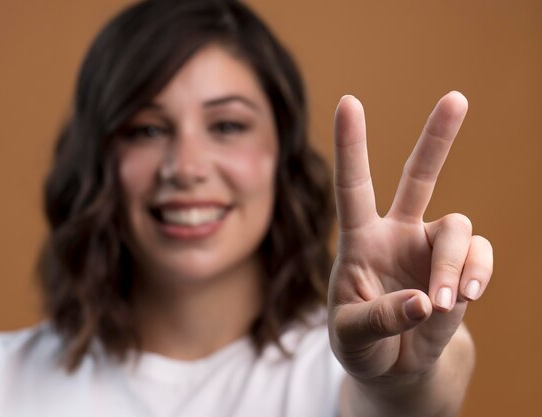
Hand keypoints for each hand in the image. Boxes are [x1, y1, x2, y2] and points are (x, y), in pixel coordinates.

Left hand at [327, 92, 492, 382]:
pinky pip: (481, 256)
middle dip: (437, 138)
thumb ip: (380, 319)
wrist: (394, 367)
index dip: (351, 145)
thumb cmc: (361, 345)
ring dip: (453, 265)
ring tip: (446, 301)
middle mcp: (397, 234)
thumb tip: (426, 300)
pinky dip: (477, 274)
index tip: (348, 101)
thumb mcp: (351, 337)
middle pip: (418, 177)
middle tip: (456, 98)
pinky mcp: (461, 269)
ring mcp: (431, 250)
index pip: (352, 187)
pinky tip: (464, 297)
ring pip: (458, 229)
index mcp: (359, 240)